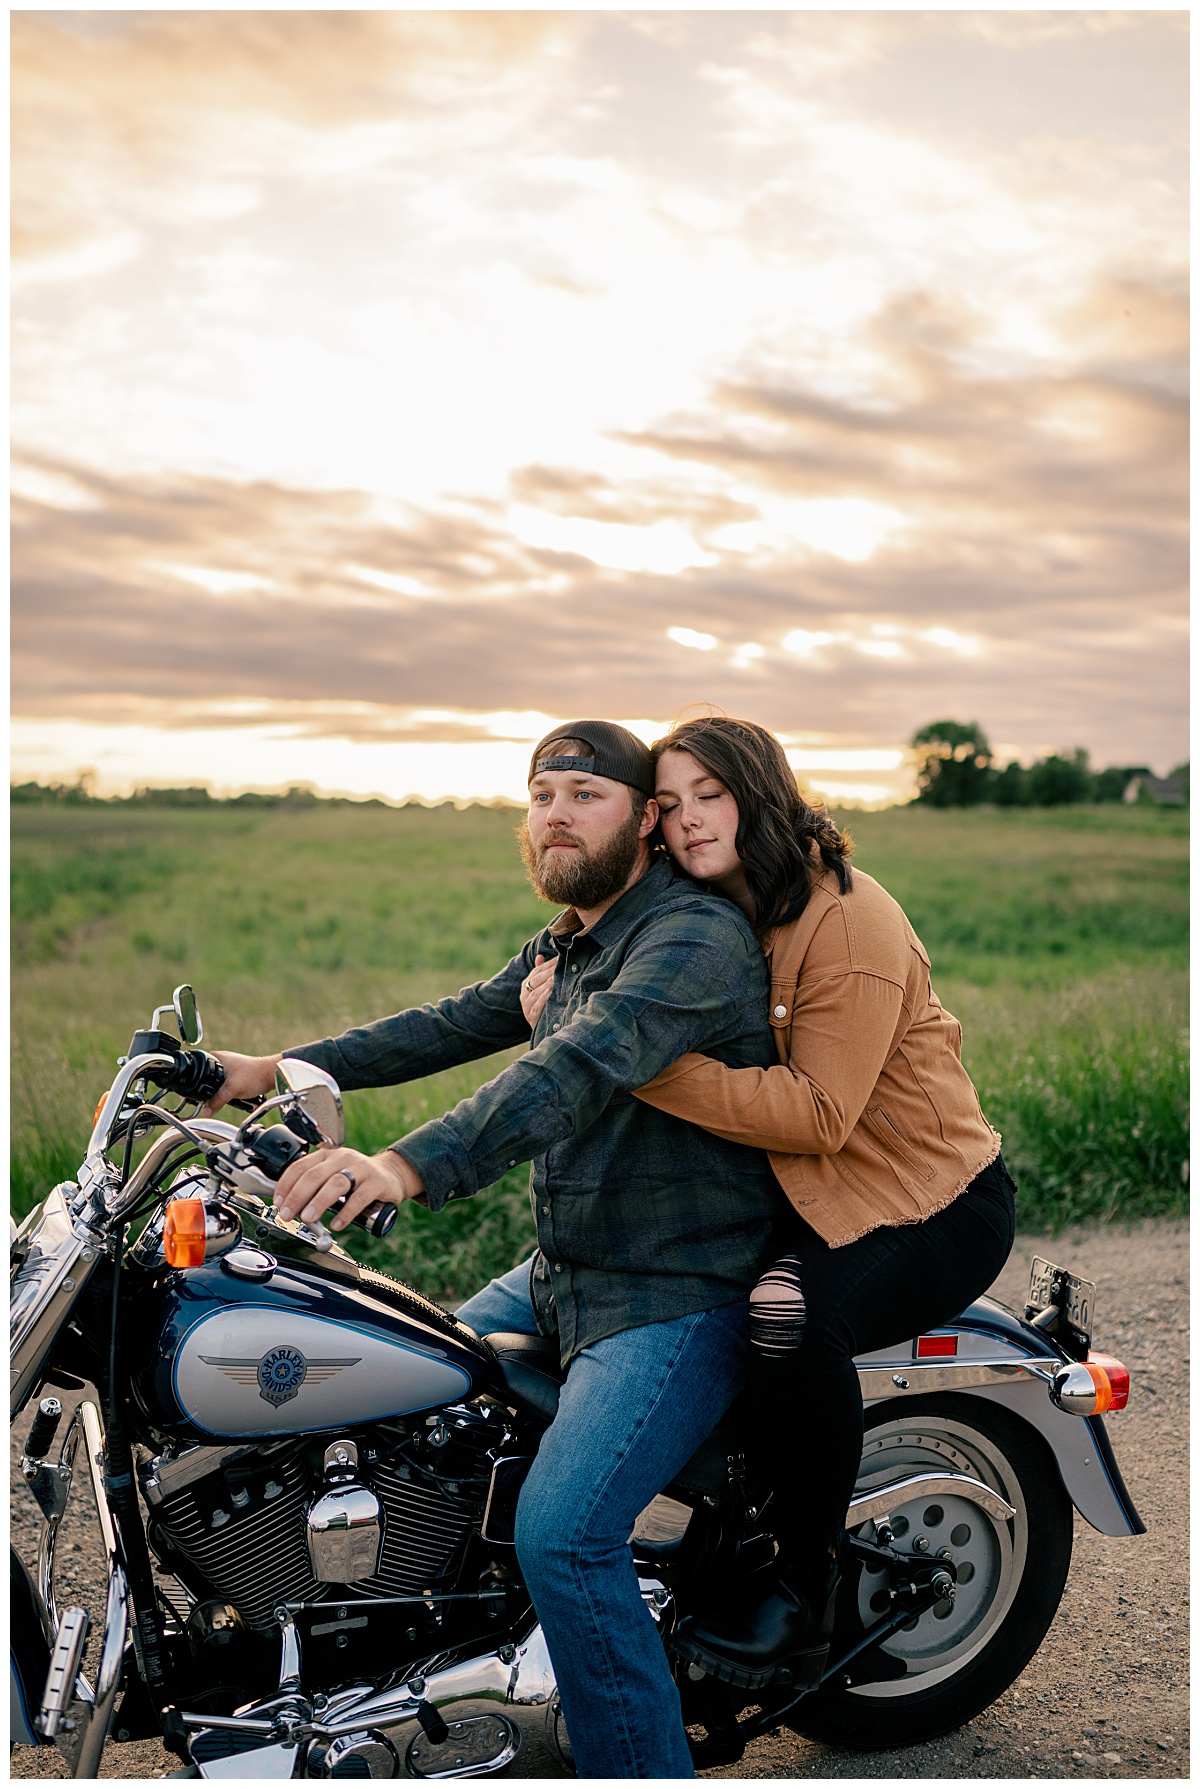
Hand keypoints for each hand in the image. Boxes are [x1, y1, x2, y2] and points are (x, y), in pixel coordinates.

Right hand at [202, 1050, 281, 1114]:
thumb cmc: (255, 1075)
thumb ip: (216, 1101)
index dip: (200, 1087)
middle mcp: (221, 1060)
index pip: (199, 1074)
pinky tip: (236, 1095)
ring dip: (224, 1093)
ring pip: (219, 1085)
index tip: (205, 1096)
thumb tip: (206, 1110)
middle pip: (208, 1081)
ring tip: (233, 1094)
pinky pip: (228, 1085)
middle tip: (224, 1095)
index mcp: (215, 1058)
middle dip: (214, 1092)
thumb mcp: (231, 1090)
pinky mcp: (237, 1074)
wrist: (272, 1074)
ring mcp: (230, 1067)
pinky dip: (230, 1092)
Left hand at [272, 1144, 424, 1231]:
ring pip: (336, 1183)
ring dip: (318, 1202)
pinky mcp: (377, 1182)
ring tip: (307, 1218)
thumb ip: (313, 1187)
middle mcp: (343, 1158)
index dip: (286, 1185)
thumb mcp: (333, 1175)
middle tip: (288, 1214)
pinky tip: (337, 1224)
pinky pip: (359, 1198)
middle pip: (315, 1175)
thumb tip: (286, 1206)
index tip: (278, 1203)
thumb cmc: (357, 1179)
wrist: (392, 1175)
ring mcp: (361, 1169)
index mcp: (328, 1155)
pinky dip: (346, 1213)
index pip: (300, 1167)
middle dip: (297, 1196)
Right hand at [520, 954, 554, 1029]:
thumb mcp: (542, 988)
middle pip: (536, 980)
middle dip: (548, 973)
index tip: (559, 958)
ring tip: (555, 978)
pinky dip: (542, 999)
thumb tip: (540, 955)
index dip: (547, 964)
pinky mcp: (531, 1017)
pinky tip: (549, 993)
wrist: (543, 1029)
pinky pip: (536, 1007)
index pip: (536, 971)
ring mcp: (526, 1006)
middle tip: (559, 966)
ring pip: (535, 993)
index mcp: (526, 985)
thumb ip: (540, 972)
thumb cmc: (545, 1004)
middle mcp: (524, 995)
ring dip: (546, 985)